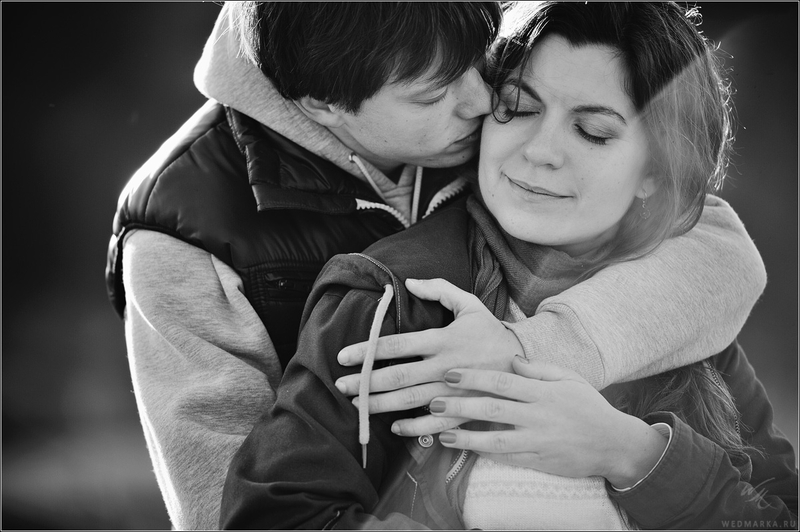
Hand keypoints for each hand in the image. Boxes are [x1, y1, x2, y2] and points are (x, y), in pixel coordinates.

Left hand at [336, 278, 523, 422]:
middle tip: (340, 384)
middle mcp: (444, 366)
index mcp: (443, 339)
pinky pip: (434, 423)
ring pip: (410, 400)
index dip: (367, 350)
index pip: (397, 344)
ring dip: (380, 404)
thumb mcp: (470, 304)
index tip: (343, 356)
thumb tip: (410, 281)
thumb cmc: (491, 332)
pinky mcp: (464, 410)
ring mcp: (454, 391)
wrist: (526, 365)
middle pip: (397, 375)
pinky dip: (412, 428)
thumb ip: (440, 289)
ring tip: (355, 405)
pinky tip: (393, 427)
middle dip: (366, 381)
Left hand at [429, 357, 667, 486]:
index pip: (502, 382)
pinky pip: (507, 459)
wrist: (614, 443)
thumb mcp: (568, 378)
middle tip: (435, 403)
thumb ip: (538, 368)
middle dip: (461, 406)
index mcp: (543, 392)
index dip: (474, 378)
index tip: (450, 373)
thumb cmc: (588, 406)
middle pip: (493, 410)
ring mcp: (537, 441)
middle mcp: (538, 417)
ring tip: (442, 434)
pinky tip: (466, 450)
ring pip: (496, 441)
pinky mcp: (539, 461)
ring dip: (466, 437)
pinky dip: (485, 455)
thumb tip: (511, 359)